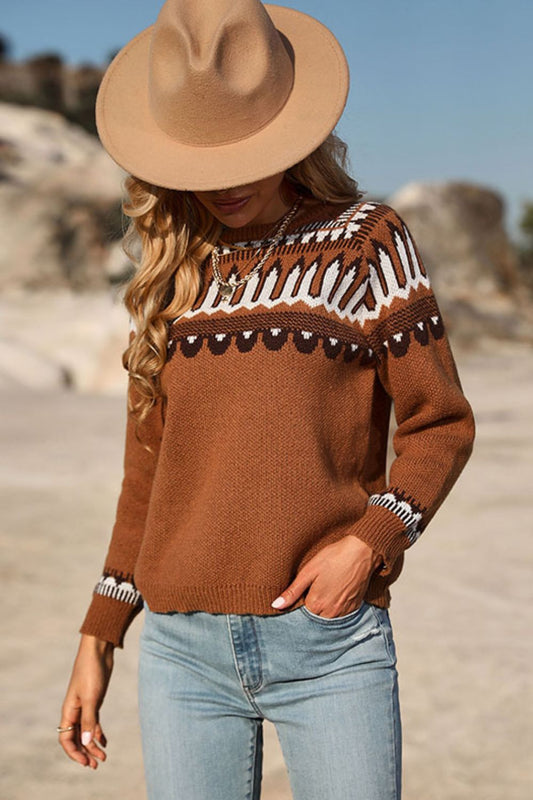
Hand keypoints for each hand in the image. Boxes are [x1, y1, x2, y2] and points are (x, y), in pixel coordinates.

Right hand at [57, 634, 114, 768]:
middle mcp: (74, 710)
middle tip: (97, 764)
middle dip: (85, 752)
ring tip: (103, 757)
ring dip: (93, 744)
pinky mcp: (95, 699)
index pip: (65, 738)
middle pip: (76, 738)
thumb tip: (86, 741)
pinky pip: (94, 721)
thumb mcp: (92, 697)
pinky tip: (105, 741)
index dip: (74, 753)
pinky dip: (98, 732)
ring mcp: (85, 705)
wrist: (99, 650)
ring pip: (86, 731)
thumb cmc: (92, 670)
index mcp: (69, 710)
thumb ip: (89, 719)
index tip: (86, 762)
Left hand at [271, 535, 382, 616]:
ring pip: (328, 617)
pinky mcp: (355, 607)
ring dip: (324, 608)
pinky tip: (337, 592)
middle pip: (315, 617)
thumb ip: (292, 591)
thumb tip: (275, 605)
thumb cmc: (334, 557)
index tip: (304, 590)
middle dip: (312, 606)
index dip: (300, 601)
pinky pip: (341, 614)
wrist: (362, 552)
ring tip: (326, 589)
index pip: (301, 613)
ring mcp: (344, 612)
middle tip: (316, 587)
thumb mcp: (309, 571)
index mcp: (316, 604)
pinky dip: (337, 607)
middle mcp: (330, 613)